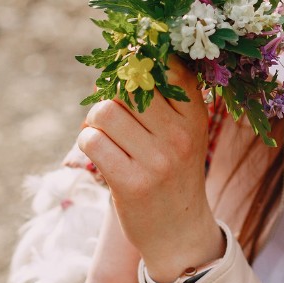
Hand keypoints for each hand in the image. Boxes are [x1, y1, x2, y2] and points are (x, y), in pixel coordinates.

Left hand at [76, 61, 221, 282]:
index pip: (168, 67)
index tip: (131, 66)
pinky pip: (91, 142)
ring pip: (104, 112)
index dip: (141, 61)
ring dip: (95, 120)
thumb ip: (167, 96)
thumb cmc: (174, 172)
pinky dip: (87, 142)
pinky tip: (99, 153)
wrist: (179, 231)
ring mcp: (156, 161)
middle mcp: (180, 136)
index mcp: (196, 115)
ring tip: (105, 134)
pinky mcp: (130, 183)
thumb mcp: (186, 131)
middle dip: (112, 95)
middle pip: (128, 87)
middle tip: (114, 113)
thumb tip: (127, 51)